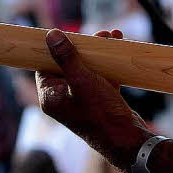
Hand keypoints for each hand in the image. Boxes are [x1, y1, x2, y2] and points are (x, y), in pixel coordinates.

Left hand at [36, 28, 150, 167]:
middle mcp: (63, 100)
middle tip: (97, 35)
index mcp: (51, 97)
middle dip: (83, 47)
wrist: (127, 139)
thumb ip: (66, 57)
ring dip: (98, 53)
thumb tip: (51, 35)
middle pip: (67, 65)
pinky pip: (100, 77)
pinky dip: (107, 65)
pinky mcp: (99, 101)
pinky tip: (118, 49)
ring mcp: (81, 100)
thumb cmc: (100, 113)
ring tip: (110, 37)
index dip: (55, 49)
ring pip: (86, 69)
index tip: (68, 34)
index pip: (45, 66)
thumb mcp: (82, 80)